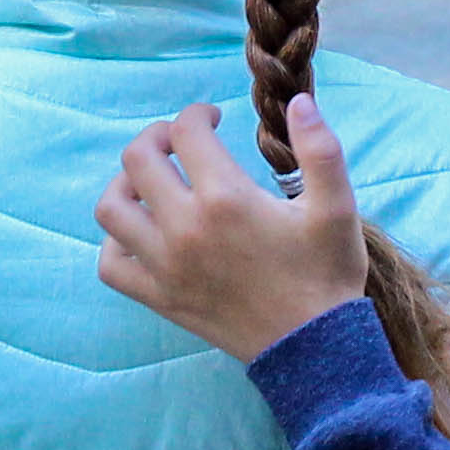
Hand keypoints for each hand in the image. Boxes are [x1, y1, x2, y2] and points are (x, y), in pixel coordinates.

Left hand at [94, 97, 367, 362]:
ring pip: (111, 209)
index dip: (197, 115)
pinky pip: (111, 265)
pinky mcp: (160, 297)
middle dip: (156, 138)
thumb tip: (300, 102)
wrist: (315, 348)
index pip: (186, 131)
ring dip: (125, 185)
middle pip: (137, 159)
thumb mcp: (338, 207)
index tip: (213, 120)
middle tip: (179, 143)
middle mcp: (184, 227)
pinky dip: (116, 243)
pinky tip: (142, 234)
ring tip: (151, 182)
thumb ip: (321, 149)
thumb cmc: (326, 274)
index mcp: (225, 197)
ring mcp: (165, 265)